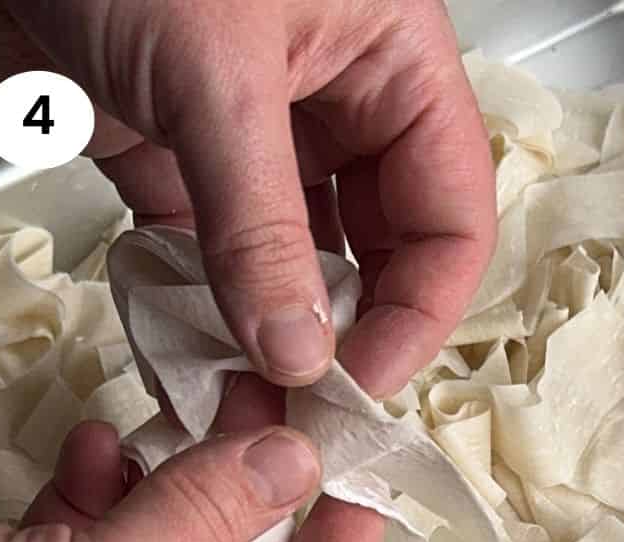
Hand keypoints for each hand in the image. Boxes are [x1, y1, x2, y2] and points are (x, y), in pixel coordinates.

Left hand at [0, 0, 495, 396]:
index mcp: (390, 59)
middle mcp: (334, 99)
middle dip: (349, 330)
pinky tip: (189, 348)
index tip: (365, 379)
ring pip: (293, 264)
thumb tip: (297, 351)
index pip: (450, 213)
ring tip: (248, 388)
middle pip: (380, 250)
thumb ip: (261, 229)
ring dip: (272, 330)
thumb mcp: (217, 79)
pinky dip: (199, 306)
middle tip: (309, 401)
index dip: (421, 307)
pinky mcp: (174, 155)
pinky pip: (208, 255)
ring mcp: (253, 133)